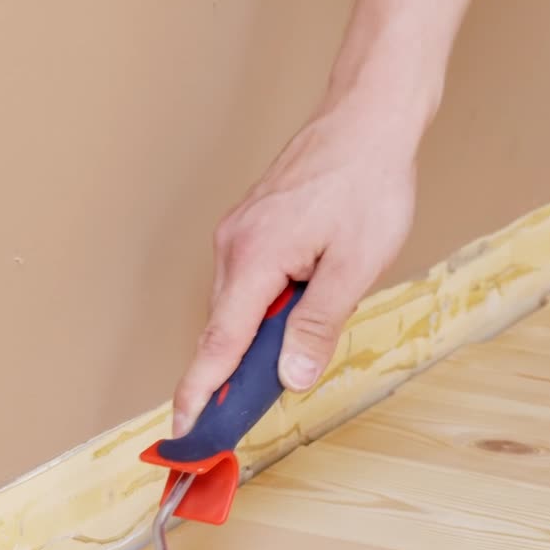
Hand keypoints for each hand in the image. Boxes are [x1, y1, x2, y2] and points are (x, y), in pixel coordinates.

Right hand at [172, 85, 418, 435]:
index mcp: (254, 259)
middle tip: (246, 416)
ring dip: (254, 338)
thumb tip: (290, 376)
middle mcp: (233, 246)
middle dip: (231, 375)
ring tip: (290, 356)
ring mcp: (237, 233)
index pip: (217, 344)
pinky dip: (259, 309)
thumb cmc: (367, 183)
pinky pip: (245, 283)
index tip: (182, 432)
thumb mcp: (355, 266)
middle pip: (223, 330)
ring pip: (236, 306)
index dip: (199, 394)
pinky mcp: (251, 226)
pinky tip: (294, 311)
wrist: (368, 117)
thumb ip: (318, 325)